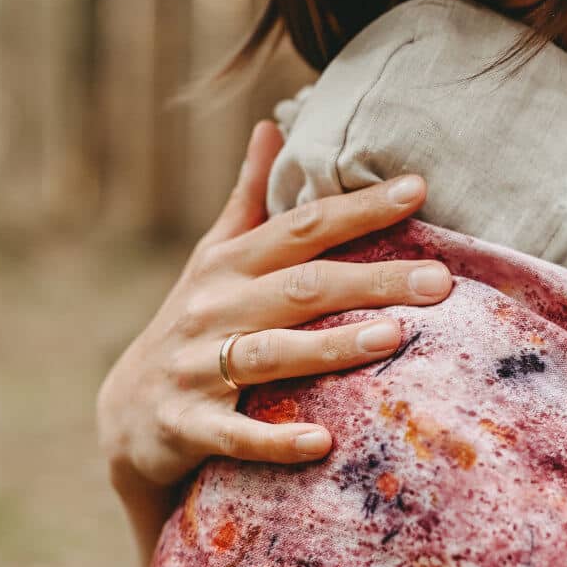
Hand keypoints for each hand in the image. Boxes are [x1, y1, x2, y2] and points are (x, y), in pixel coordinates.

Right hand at [95, 121, 450, 562]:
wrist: (125, 415)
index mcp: (229, 264)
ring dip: (331, 347)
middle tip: (441, 281)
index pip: (303, 227)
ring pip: (272, 354)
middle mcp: (214, 308)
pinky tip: (323, 442)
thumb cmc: (193, 326)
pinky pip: (237, 435)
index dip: (359, 207)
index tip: (419, 189)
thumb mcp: (213, 259)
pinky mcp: (189, 426)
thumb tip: (271, 124)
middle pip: (302, 287)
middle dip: (372, 279)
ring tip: (394, 337)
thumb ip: (248, 198)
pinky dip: (277, 439)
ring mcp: (197, 367)